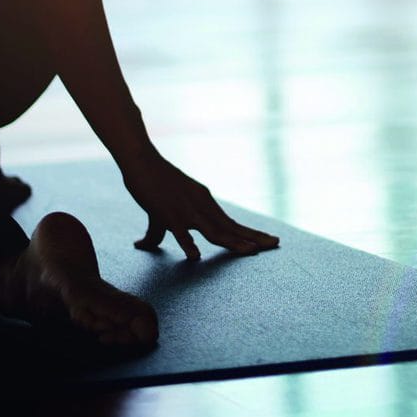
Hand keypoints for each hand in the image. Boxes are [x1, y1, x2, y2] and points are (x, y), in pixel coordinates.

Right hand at [122, 154, 279, 259]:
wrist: (141, 161)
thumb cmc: (152, 184)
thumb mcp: (159, 211)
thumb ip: (157, 232)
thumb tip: (141, 245)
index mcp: (205, 204)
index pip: (232, 223)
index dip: (250, 234)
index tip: (269, 241)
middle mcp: (202, 206)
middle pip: (230, 227)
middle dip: (253, 237)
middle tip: (276, 244)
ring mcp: (186, 210)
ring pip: (213, 229)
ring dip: (232, 242)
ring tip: (250, 252)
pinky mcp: (167, 213)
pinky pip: (179, 231)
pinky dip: (188, 243)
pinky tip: (195, 256)